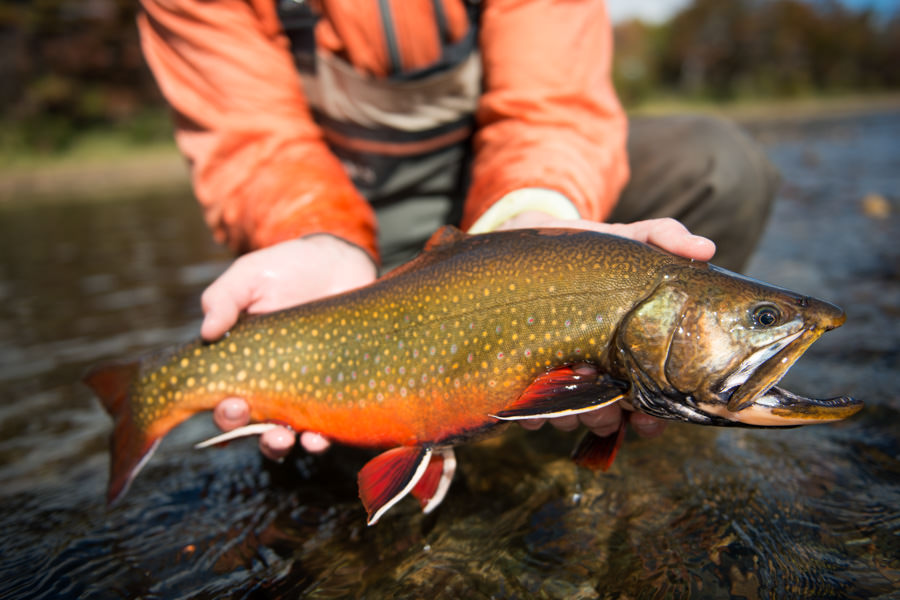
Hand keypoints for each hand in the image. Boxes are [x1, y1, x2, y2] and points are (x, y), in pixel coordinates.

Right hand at [203, 234, 376, 459]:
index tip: (231, 404)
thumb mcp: (248, 277)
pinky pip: (329, 426)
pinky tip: (321, 437)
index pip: (224, 401)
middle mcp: (272, 385)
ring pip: (288, 434)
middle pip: (252, 426)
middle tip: (251, 418)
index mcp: (242, 365)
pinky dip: (322, 438)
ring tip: (287, 438)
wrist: (339, 261)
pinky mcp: (339, 390)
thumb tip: (206, 332)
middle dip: (247, 431)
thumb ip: (224, 298)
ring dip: (282, 444)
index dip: (224, 413)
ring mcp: (306, 390)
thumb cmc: (286, 269)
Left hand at [495, 212, 715, 439]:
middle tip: (602, 406)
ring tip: (568, 401)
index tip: (646, 419)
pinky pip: (529, 407)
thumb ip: (667, 238)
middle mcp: (598, 371)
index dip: (651, 419)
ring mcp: (562, 374)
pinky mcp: (526, 371)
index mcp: (631, 353)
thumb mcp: (632, 237)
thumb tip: (705, 248)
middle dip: (605, 418)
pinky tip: (531, 405)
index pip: (648, 400)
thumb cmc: (593, 249)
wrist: (535, 238)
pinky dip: (531, 413)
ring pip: (569, 416)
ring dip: (570, 417)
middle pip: (607, 415)